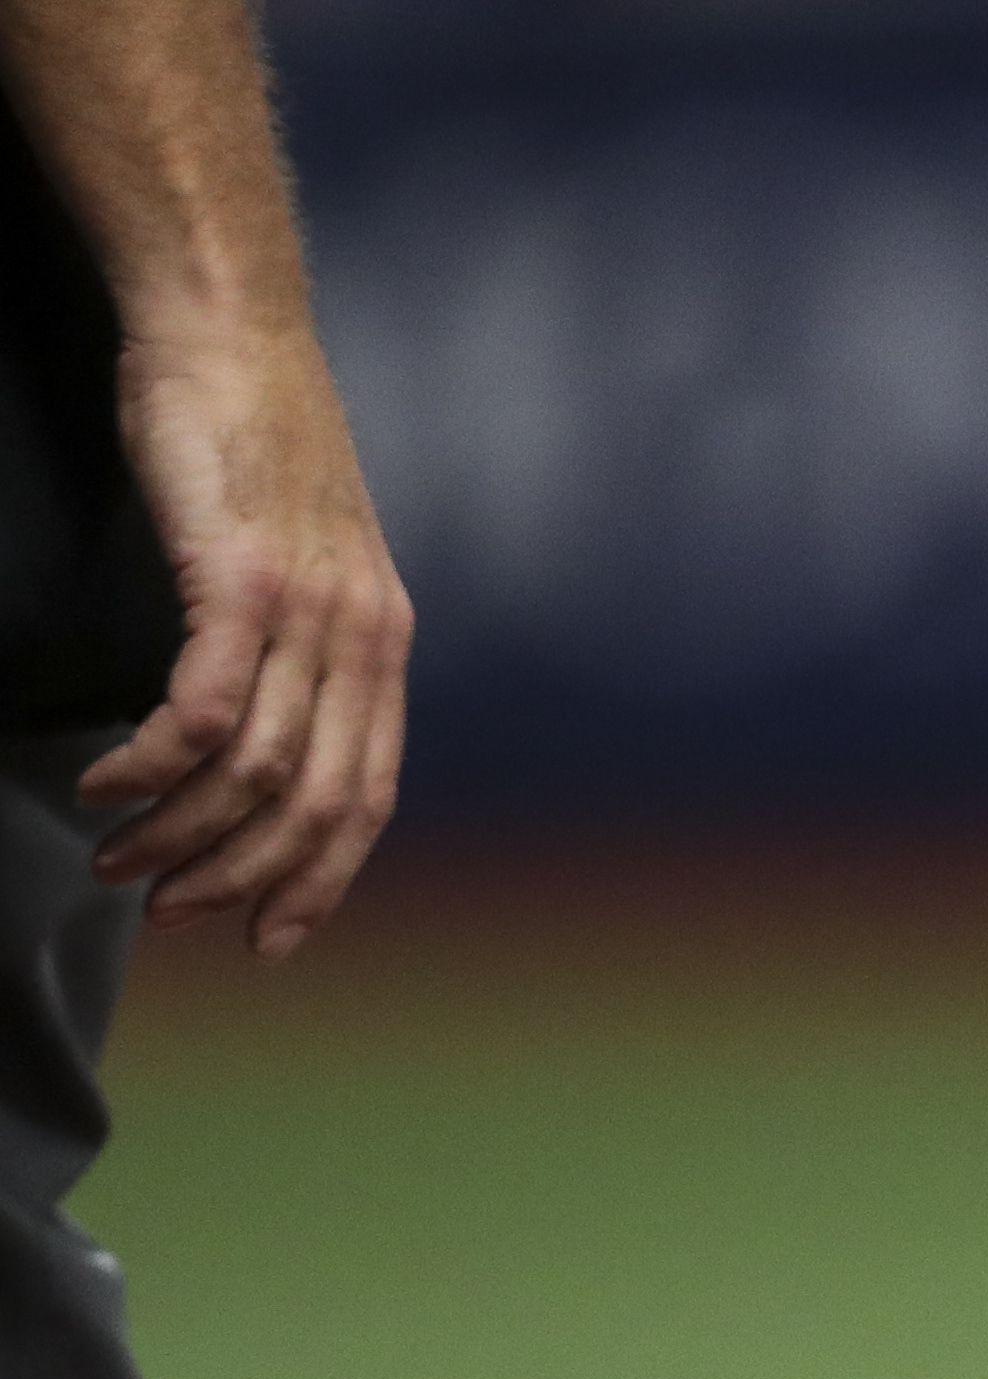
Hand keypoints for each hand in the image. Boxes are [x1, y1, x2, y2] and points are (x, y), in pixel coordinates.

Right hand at [78, 310, 409, 957]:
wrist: (229, 333)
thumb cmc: (251, 445)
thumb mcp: (307, 561)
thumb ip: (303, 650)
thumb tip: (264, 739)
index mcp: (384, 648)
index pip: (368, 799)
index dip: (320, 880)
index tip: (269, 937)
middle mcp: (362, 640)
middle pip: (315, 805)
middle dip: (242, 877)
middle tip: (170, 912)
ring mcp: (308, 611)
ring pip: (256, 770)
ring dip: (180, 832)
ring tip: (118, 860)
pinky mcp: (240, 579)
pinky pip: (204, 710)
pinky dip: (153, 763)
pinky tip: (105, 782)